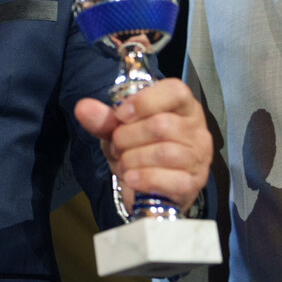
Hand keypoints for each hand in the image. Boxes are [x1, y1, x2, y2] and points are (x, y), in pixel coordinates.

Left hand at [74, 77, 211, 213]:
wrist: (149, 190)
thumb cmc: (139, 150)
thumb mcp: (118, 131)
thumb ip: (103, 119)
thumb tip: (83, 107)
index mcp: (182, 107)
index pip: (175, 91)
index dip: (145, 101)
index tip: (121, 115)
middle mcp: (197, 130)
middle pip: (162, 125)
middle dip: (128, 137)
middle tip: (117, 145)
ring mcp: (198, 159)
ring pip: (164, 152)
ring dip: (132, 159)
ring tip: (123, 163)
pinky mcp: (193, 184)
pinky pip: (169, 180)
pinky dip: (143, 178)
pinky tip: (131, 178)